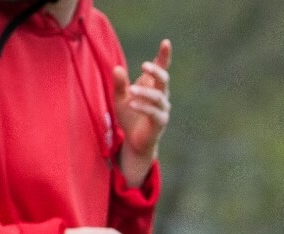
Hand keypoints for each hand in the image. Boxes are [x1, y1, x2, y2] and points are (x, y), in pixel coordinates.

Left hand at [113, 39, 171, 181]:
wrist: (134, 141)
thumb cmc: (129, 116)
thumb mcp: (119, 97)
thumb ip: (119, 84)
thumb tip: (117, 67)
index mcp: (153, 86)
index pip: (161, 68)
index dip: (164, 56)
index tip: (166, 42)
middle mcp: (161, 96)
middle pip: (163, 79)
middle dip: (156, 71)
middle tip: (143, 65)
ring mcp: (162, 109)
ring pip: (158, 97)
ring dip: (144, 92)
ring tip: (130, 91)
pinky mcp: (160, 122)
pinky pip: (154, 113)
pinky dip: (143, 107)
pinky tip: (132, 103)